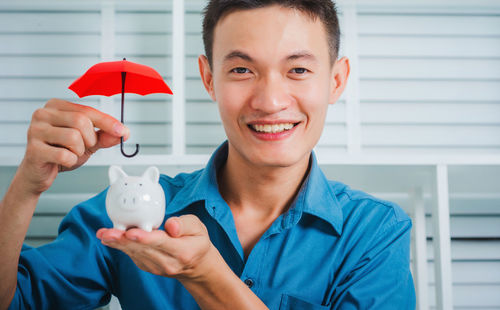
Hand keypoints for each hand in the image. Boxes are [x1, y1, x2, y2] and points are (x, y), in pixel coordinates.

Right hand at [18, 98, 128, 195]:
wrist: (39, 173)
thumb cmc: (60, 153)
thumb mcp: (87, 142)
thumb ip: (104, 136)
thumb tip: (123, 132)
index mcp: (56, 107)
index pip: (87, 111)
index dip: (107, 122)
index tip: (123, 131)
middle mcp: (43, 114)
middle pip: (81, 121)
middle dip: (90, 139)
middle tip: (83, 147)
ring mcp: (35, 130)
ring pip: (73, 137)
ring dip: (79, 151)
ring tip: (70, 153)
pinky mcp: (33, 149)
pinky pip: (64, 155)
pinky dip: (70, 161)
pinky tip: (61, 160)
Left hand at [96, 215, 218, 280]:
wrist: (196, 265)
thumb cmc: (196, 243)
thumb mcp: (199, 228)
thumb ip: (185, 224)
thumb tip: (171, 225)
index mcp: (181, 252)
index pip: (160, 243)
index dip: (144, 238)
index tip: (131, 233)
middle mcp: (166, 262)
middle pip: (142, 249)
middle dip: (123, 240)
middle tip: (108, 233)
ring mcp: (155, 266)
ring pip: (134, 253)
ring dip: (117, 243)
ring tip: (104, 234)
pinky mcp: (146, 265)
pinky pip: (132, 254)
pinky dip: (120, 246)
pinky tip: (110, 238)